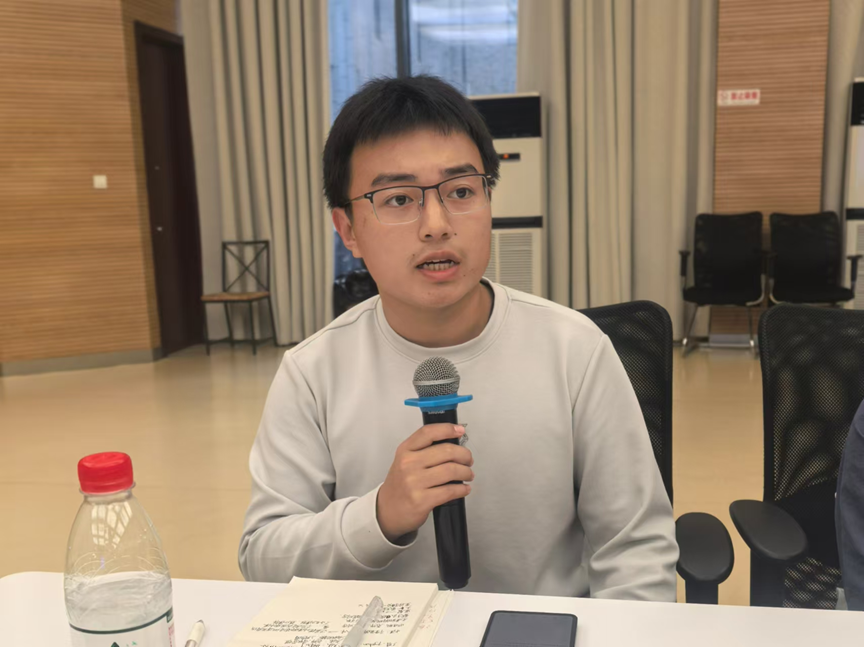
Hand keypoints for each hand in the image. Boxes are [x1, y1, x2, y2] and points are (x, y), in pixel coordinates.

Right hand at [376, 423, 473, 542]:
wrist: (386, 510)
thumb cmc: (400, 484)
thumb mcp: (404, 461)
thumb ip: (423, 450)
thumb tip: (453, 443)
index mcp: (405, 450)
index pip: (428, 433)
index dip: (447, 429)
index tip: (460, 431)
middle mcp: (408, 464)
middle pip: (446, 451)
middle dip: (464, 455)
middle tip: (468, 460)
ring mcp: (414, 482)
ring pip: (451, 470)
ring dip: (466, 472)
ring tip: (468, 474)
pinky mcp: (421, 500)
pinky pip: (450, 491)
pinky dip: (462, 489)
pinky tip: (464, 489)